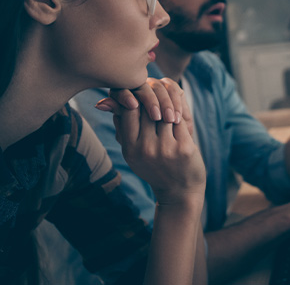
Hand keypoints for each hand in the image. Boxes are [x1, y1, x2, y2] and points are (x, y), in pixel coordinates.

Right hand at [97, 82, 204, 204]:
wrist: (180, 192)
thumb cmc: (154, 167)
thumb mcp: (132, 151)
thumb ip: (122, 126)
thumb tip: (105, 101)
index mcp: (130, 149)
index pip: (129, 110)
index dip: (136, 99)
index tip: (143, 98)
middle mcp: (146, 149)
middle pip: (147, 109)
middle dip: (153, 102)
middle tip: (158, 97)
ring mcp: (165, 149)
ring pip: (164, 112)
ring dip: (167, 108)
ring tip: (168, 108)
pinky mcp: (184, 147)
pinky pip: (180, 120)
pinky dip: (180, 116)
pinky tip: (179, 117)